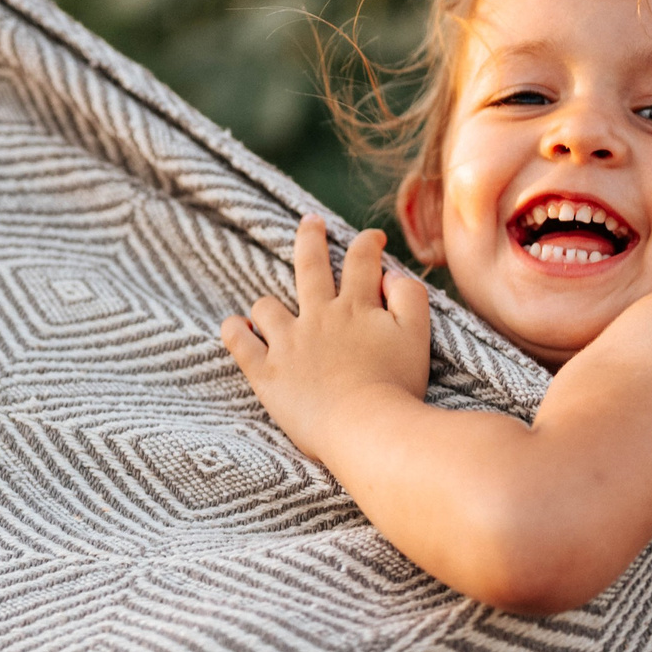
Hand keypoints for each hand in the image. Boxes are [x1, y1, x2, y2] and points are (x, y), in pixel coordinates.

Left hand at [222, 218, 430, 462]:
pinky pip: (240, 343)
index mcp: (356, 308)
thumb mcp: (417, 337)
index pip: (362, 262)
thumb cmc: (397, 387)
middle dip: (310, 238)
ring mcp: (288, 343)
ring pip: (267, 307)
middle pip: (310, 265)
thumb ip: (410, 298)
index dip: (368, 244)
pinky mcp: (266, 373)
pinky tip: (235, 327)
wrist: (367, 428)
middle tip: (310, 222)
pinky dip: (234, 332)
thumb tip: (392, 275)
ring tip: (268, 309)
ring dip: (268, 305)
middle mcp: (319, 317)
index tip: (373, 238)